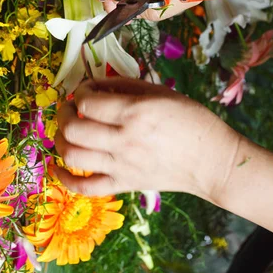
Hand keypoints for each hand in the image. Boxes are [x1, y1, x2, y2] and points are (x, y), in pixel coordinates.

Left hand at [55, 78, 239, 200]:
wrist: (212, 161)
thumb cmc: (191, 120)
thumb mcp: (159, 91)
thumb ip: (124, 85)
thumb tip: (94, 85)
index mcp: (134, 113)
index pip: (87, 102)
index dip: (79, 92)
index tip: (85, 90)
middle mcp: (123, 141)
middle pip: (73, 128)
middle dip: (63, 113)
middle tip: (70, 107)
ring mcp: (121, 166)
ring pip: (72, 156)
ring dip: (60, 139)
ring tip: (67, 130)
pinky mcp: (123, 185)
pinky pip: (85, 187)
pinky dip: (65, 177)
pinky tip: (59, 165)